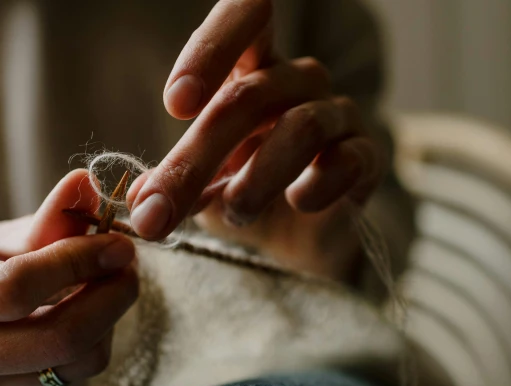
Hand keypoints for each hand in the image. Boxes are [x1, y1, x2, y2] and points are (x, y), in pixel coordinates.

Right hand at [0, 170, 137, 385]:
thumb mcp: (4, 235)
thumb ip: (50, 217)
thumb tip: (87, 184)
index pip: (13, 288)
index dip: (77, 264)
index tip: (119, 245)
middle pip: (52, 339)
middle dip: (108, 298)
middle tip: (130, 267)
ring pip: (72, 362)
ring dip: (107, 320)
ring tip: (108, 284)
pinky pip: (73, 380)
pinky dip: (94, 343)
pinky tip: (86, 316)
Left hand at [126, 0, 383, 249]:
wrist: (301, 239)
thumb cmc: (247, 193)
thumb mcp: (203, 186)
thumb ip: (177, 184)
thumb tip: (144, 202)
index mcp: (253, 68)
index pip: (246, 17)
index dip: (211, 48)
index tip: (176, 105)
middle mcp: (298, 80)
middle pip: (249, 96)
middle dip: (197, 158)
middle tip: (160, 210)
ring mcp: (337, 114)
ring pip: (301, 126)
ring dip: (256, 178)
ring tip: (234, 212)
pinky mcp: (366, 156)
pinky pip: (348, 159)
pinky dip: (317, 186)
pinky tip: (299, 203)